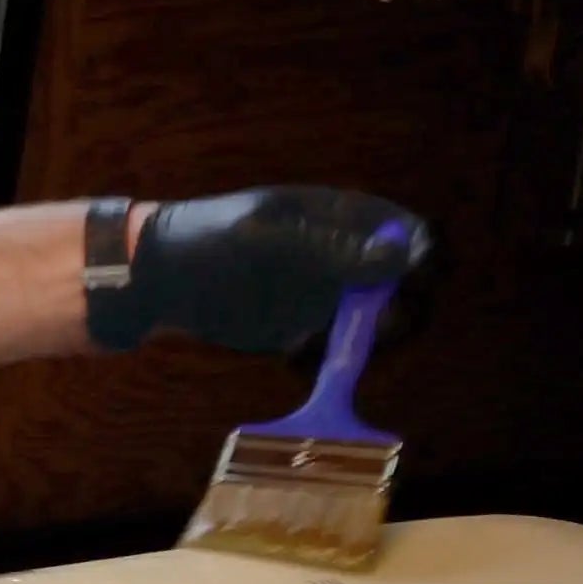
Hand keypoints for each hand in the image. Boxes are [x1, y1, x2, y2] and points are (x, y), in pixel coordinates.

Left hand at [91, 186, 432, 353]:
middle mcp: (346, 259)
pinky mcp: (305, 331)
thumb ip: (332, 250)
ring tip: (322, 344)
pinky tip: (292, 357)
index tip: (414, 286)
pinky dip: (329, 363)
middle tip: (377, 330)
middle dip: (404, 311)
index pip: (413, 234)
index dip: (426, 260)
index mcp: (343, 220)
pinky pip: (339, 352)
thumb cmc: (206, 245)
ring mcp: (327, 297)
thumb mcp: (268, 242)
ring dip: (369, 344)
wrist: (155, 281)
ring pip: (381, 326)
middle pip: (409, 288)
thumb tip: (401, 254)